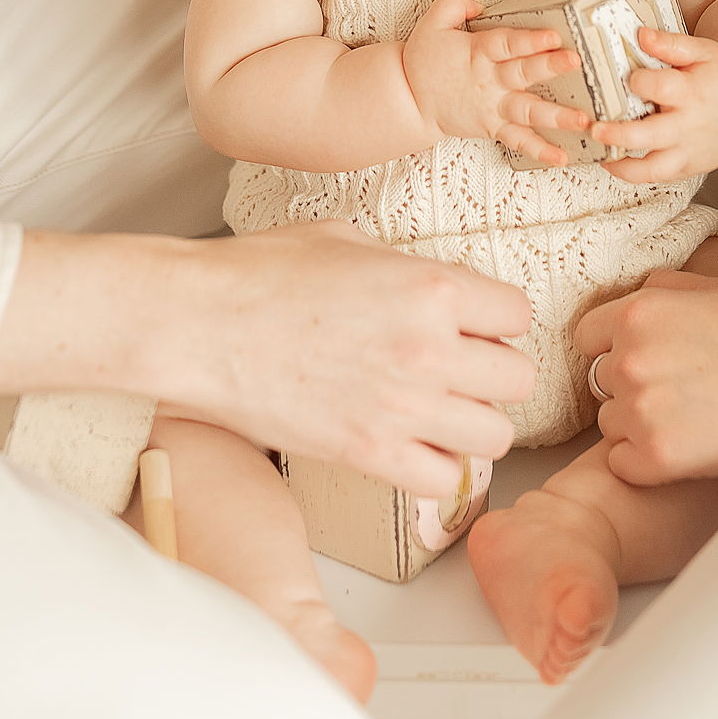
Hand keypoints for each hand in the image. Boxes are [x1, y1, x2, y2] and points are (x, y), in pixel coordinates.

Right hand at [148, 222, 535, 495]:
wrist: (199, 324)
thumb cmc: (260, 272)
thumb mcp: (345, 238)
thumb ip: (401, 265)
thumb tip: (422, 284)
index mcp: (429, 286)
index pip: (516, 313)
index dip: (495, 317)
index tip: (474, 322)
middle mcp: (429, 348)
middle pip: (518, 378)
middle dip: (493, 371)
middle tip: (460, 368)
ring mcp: (402, 408)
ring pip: (496, 434)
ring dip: (474, 422)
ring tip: (442, 410)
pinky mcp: (369, 456)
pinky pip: (445, 480)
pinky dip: (436, 466)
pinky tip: (410, 444)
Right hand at [402, 0, 589, 164]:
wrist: (409, 100)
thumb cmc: (424, 61)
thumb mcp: (432, 21)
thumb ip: (455, 3)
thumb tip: (480, 3)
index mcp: (477, 52)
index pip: (506, 43)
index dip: (529, 40)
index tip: (553, 36)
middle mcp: (488, 81)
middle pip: (522, 73)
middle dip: (550, 67)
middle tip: (575, 62)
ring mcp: (493, 107)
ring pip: (528, 112)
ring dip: (557, 116)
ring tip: (582, 120)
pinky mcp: (493, 128)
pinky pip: (518, 141)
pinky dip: (540, 151)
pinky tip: (562, 157)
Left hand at [576, 269, 717, 480]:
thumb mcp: (709, 286)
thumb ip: (659, 290)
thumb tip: (634, 298)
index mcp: (636, 314)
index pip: (587, 335)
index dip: (614, 347)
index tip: (644, 360)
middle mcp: (628, 360)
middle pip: (601, 381)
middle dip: (630, 386)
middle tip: (676, 392)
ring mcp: (641, 411)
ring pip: (611, 423)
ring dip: (637, 424)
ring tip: (686, 420)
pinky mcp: (658, 457)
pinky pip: (621, 463)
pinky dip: (644, 462)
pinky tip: (682, 448)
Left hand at [589, 26, 717, 179]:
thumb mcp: (703, 51)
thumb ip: (671, 44)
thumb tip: (641, 35)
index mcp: (692, 92)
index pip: (658, 87)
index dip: (637, 80)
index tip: (627, 76)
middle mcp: (690, 125)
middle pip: (649, 135)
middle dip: (618, 134)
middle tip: (595, 127)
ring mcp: (690, 150)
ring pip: (653, 168)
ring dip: (623, 165)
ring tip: (600, 154)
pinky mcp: (689, 166)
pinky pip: (658, 177)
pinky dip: (634, 174)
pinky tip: (614, 162)